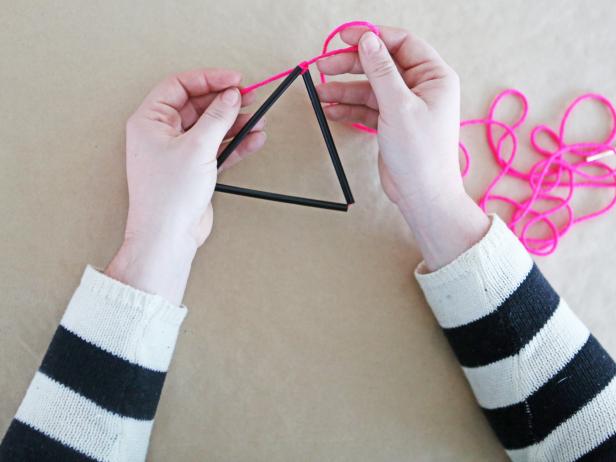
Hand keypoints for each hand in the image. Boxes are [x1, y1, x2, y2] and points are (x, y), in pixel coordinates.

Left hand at [106, 69, 266, 303]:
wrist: (167, 236)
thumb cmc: (168, 196)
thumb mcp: (196, 148)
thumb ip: (217, 118)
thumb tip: (231, 96)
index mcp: (150, 121)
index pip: (179, 86)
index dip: (208, 79)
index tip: (234, 80)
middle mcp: (162, 134)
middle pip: (198, 106)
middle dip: (225, 101)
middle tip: (250, 97)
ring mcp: (179, 152)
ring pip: (211, 128)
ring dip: (235, 123)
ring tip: (259, 119)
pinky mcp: (194, 169)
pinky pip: (217, 148)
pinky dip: (236, 144)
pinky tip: (254, 138)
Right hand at [317, 27, 489, 269]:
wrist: (422, 195)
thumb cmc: (421, 153)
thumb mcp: (398, 106)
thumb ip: (381, 70)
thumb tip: (368, 40)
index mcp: (434, 76)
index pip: (401, 44)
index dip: (372, 37)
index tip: (345, 37)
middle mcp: (421, 87)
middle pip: (381, 65)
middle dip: (351, 65)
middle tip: (324, 65)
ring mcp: (405, 106)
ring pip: (370, 88)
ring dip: (344, 90)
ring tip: (319, 93)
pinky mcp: (392, 123)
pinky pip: (367, 108)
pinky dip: (349, 109)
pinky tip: (330, 110)